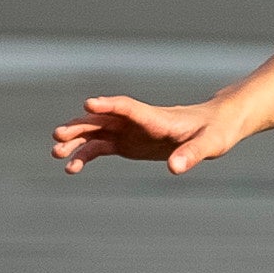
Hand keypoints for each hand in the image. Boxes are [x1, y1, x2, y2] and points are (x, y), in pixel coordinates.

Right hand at [52, 94, 250, 175]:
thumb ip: (192, 154)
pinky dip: (86, 155)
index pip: (129, 107)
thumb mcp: (209, 144)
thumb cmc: (216, 131)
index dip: (109, 104)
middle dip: (81, 125)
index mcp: (156, 117)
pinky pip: (102, 147)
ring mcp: (130, 131)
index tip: (89, 104)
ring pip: (97, 132)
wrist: (217, 126)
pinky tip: (72, 168)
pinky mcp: (129, 143)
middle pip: (104, 119)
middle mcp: (138, 121)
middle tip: (58, 135)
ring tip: (56, 154)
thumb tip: (175, 168)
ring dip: (77, 141)